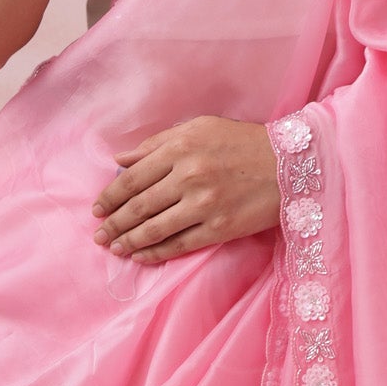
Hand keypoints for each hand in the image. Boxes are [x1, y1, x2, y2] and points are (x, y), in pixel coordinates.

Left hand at [91, 115, 281, 263]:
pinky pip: (179, 245)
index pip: (132, 178)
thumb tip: (120, 160)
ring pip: (154, 228)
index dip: (110, 196)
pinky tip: (141, 257)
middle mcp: (188, 177)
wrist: (289, 164)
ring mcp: (203, 205)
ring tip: (114, 248)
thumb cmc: (242, 142)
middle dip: (113, 223)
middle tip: (99, 234)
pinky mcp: (219, 228)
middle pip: (138, 206)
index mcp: (180, 149)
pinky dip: (156, 253)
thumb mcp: (200, 128)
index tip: (97, 208)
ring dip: (129, 241)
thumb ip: (158, 143)